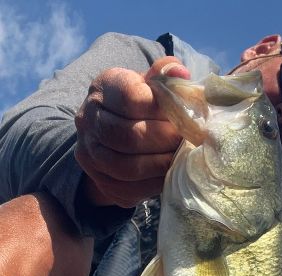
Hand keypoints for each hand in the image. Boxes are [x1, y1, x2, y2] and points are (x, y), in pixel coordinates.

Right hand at [74, 56, 190, 207]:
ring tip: (180, 157)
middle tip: (188, 139)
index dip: (161, 108)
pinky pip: (130, 189)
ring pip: (127, 167)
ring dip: (160, 164)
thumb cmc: (140, 105)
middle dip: (164, 139)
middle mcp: (88, 121)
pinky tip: (170, 174)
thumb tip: (180, 73)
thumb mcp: (149, 84)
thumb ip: (164, 78)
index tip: (184, 113)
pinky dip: (155, 183)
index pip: (130, 98)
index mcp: (102, 89)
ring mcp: (90, 155)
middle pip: (128, 136)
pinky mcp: (102, 182)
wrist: (112, 136)